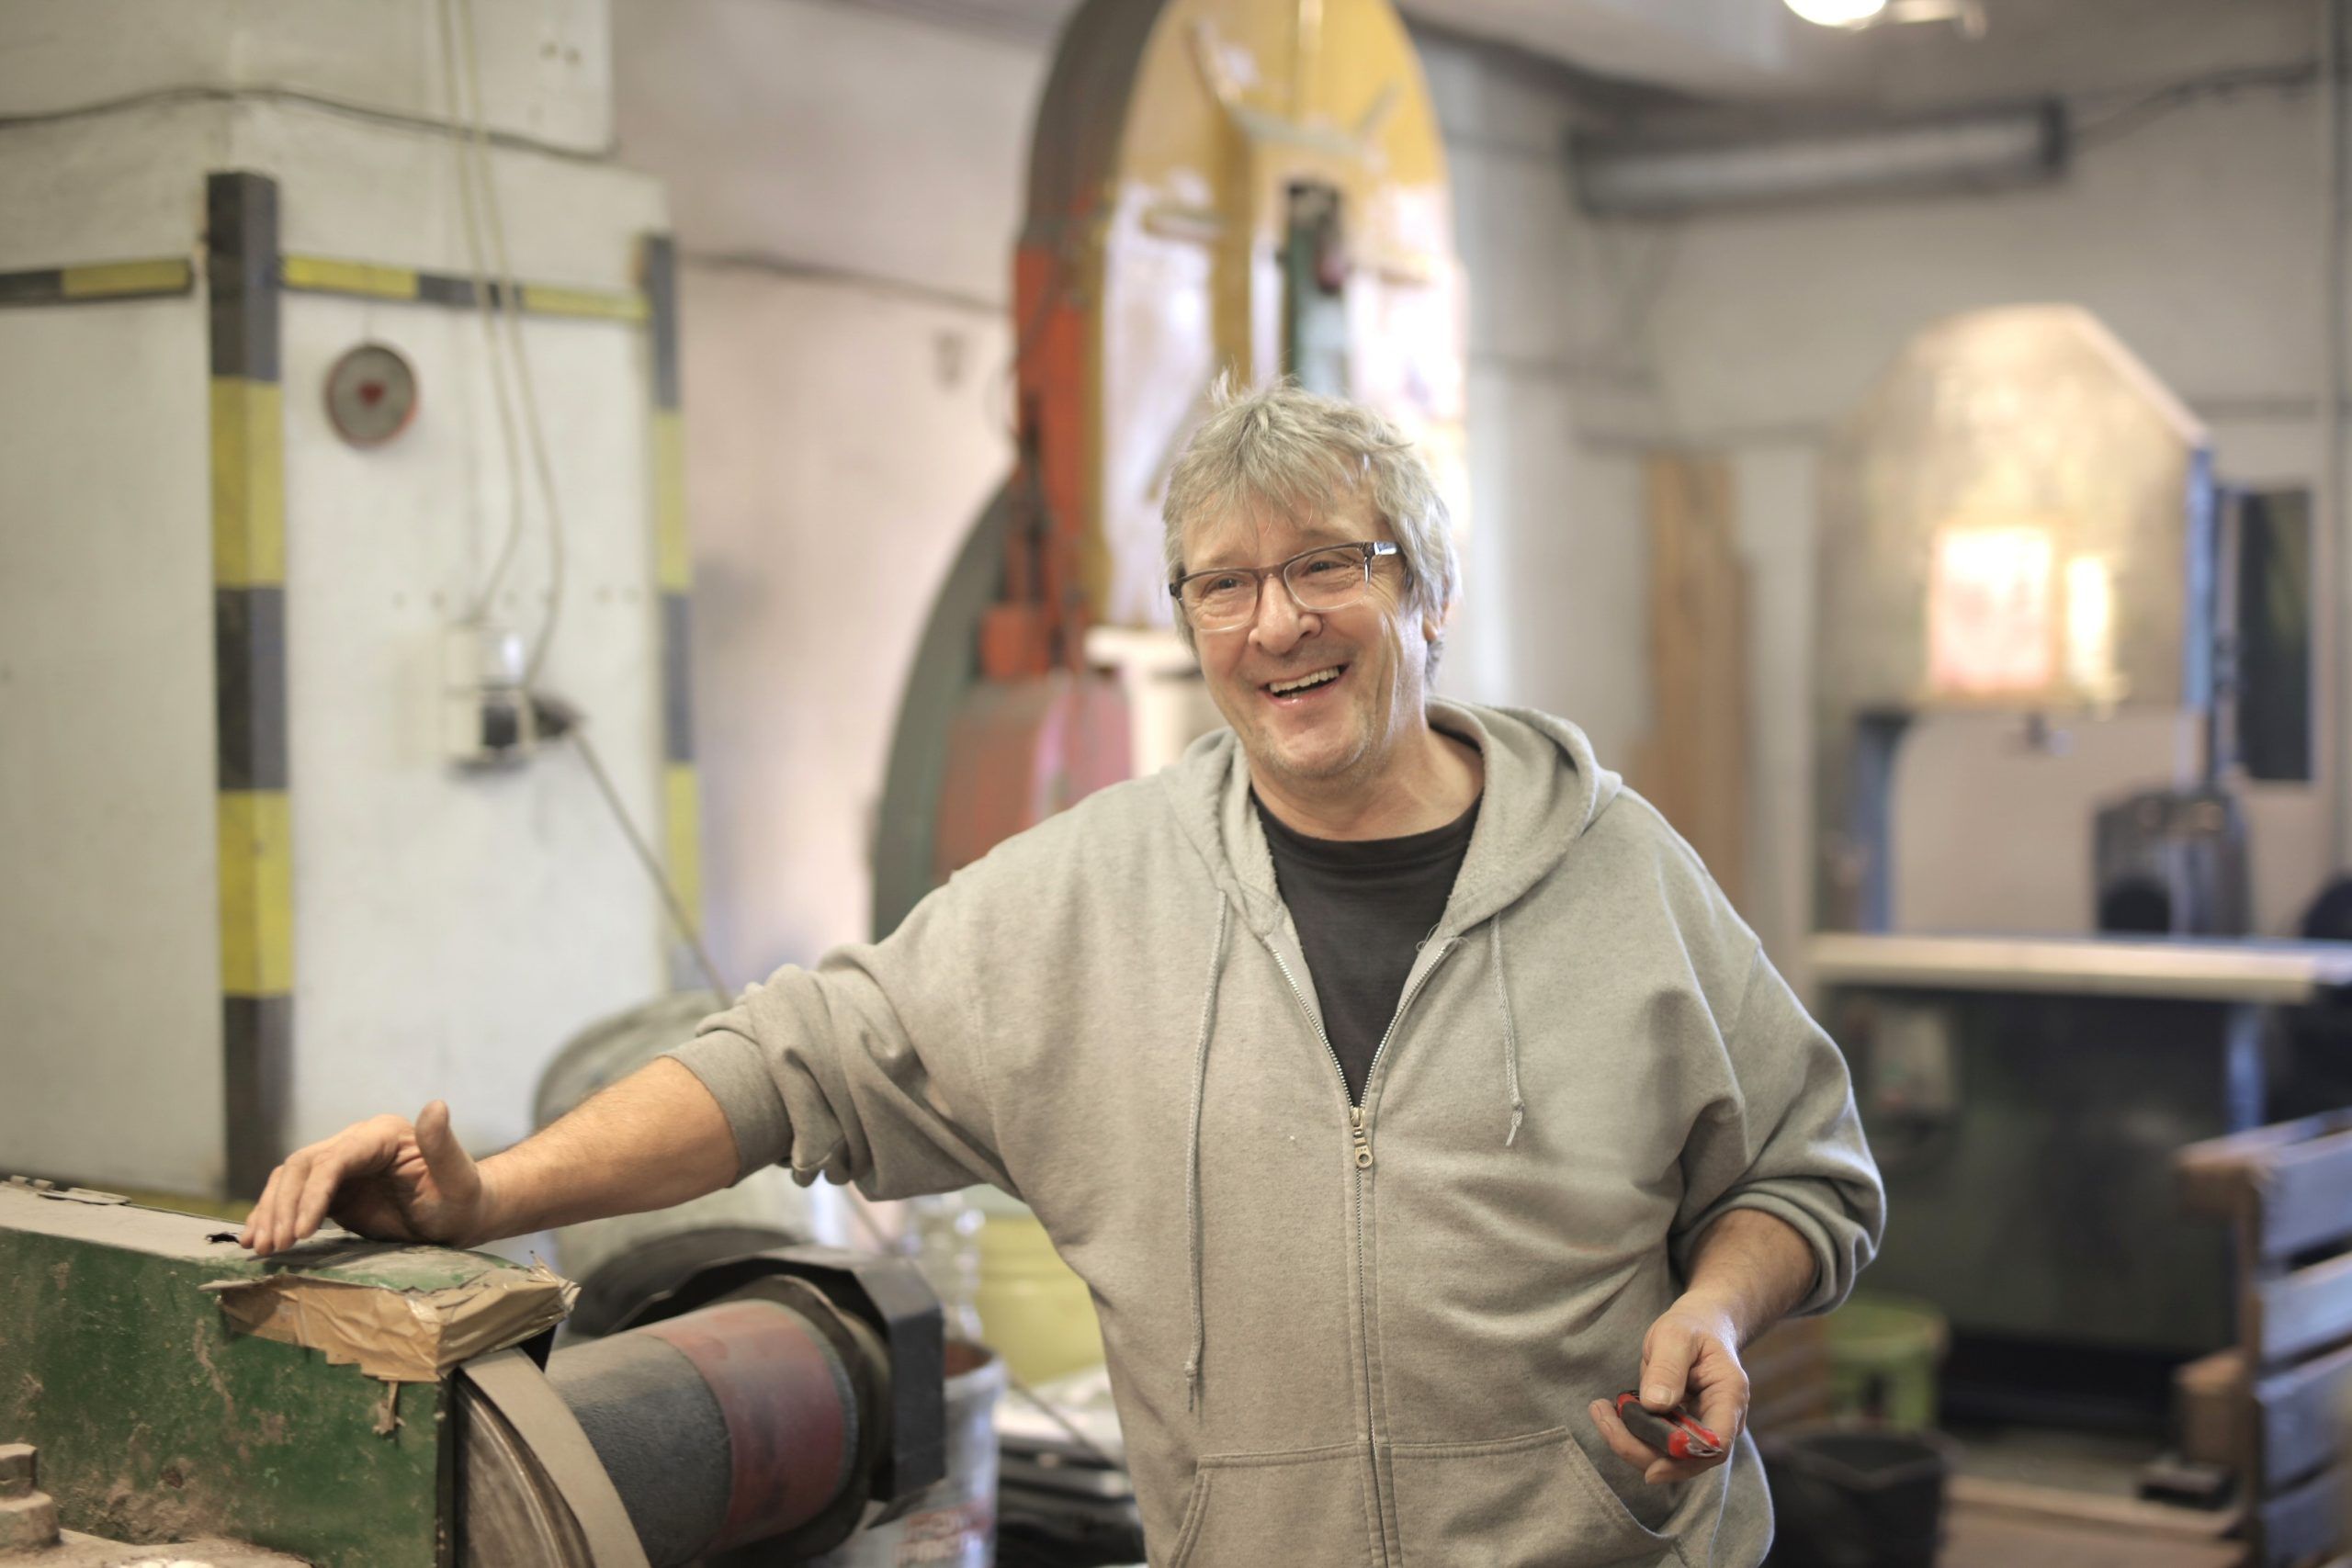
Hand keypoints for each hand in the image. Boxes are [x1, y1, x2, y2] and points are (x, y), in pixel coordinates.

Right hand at [237, 1101, 491, 1255]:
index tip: (300, 1233)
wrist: (461, 1215)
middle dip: (282, 1207)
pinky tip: (257, 1240)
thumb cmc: (463, 1198)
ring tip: (256, 1248)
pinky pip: (293, 1198)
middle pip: (302, 1168)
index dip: (312, 1194)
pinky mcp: (334, 1190)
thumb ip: (443, 1145)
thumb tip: (436, 1105)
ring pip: (290, 1181)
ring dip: (270, 1212)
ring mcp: (342, 1166)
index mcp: (382, 1135)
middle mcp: (356, 1143)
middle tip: (271, 1247)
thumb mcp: (458, 1177)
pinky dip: (274, 1216)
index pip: (334, 1160)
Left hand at [1587, 1296, 1747, 1483]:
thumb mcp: (1677, 1336)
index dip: (1686, 1461)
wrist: (1699, 1328)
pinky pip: (1655, 1444)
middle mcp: (1718, 1421)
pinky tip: (1608, 1413)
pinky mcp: (1678, 1429)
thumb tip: (1655, 1405)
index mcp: (1729, 1398)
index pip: (1715, 1444)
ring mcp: (1699, 1428)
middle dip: (1641, 1450)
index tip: (1651, 1468)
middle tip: (1603, 1418)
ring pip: (1666, 1456)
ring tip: (1599, 1410)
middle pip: (1686, 1458)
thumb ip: (1668, 1367)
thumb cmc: (1691, 1329)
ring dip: (1629, 1442)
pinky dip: (1630, 1435)